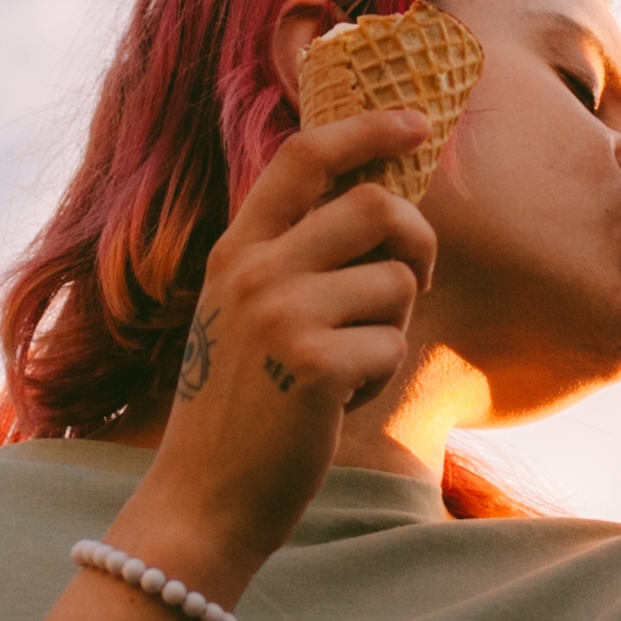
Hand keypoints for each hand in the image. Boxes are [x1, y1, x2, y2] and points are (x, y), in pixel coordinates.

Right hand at [115, 109, 438, 588]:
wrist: (203, 500)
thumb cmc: (238, 410)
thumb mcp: (243, 316)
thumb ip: (289, 260)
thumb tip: (379, 205)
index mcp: (235, 251)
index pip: (304, 155)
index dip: (366, 129)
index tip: (415, 120)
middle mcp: (254, 271)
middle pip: (375, 206)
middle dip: (417, 242)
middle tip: (416, 280)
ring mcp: (282, 315)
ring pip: (396, 282)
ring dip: (392, 329)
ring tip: (346, 369)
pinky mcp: (316, 365)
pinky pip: (392, 345)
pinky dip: (379, 378)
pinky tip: (336, 405)